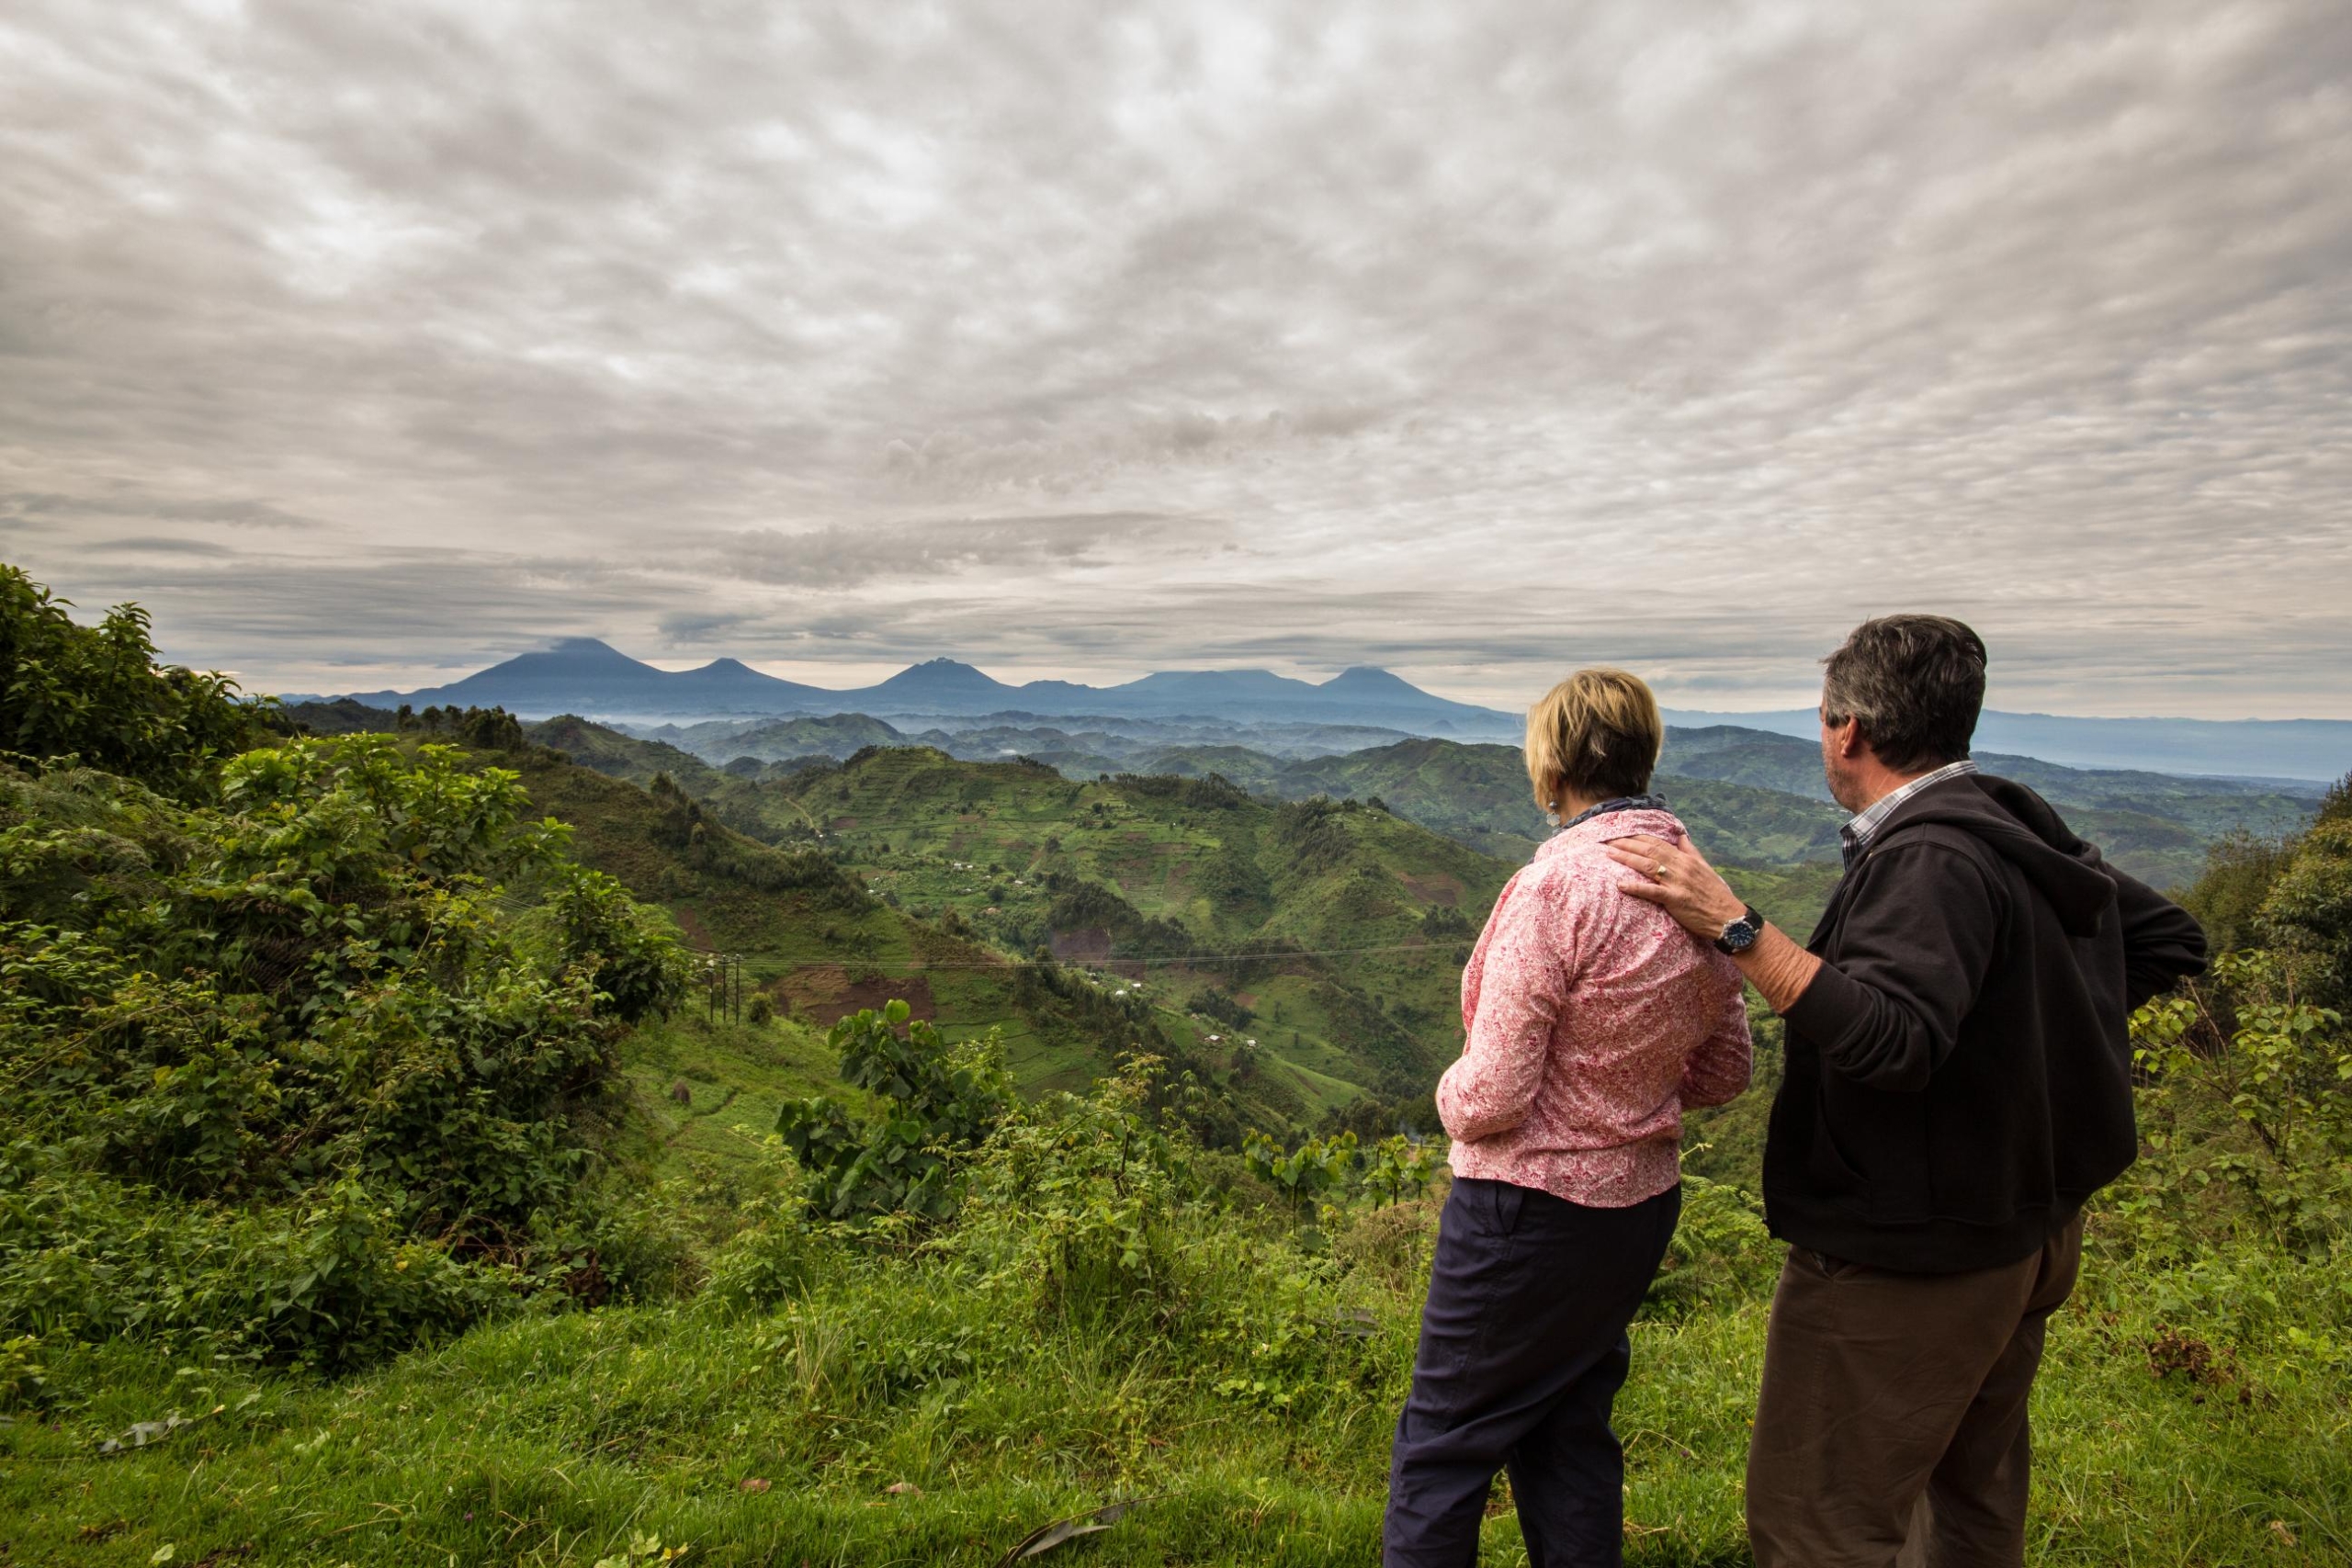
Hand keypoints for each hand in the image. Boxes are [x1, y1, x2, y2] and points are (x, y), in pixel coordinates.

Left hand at [1603, 834, 1746, 941]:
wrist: (1728, 917)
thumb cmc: (1715, 894)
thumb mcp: (1705, 868)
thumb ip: (1691, 851)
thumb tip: (1681, 835)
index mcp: (1686, 859)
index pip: (1657, 842)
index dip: (1638, 837)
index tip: (1621, 833)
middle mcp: (1680, 867)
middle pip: (1649, 850)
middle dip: (1626, 844)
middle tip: (1607, 840)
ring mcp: (1677, 883)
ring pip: (1647, 866)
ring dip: (1626, 858)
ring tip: (1609, 854)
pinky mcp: (1676, 899)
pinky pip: (1653, 892)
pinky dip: (1636, 887)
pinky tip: (1621, 884)